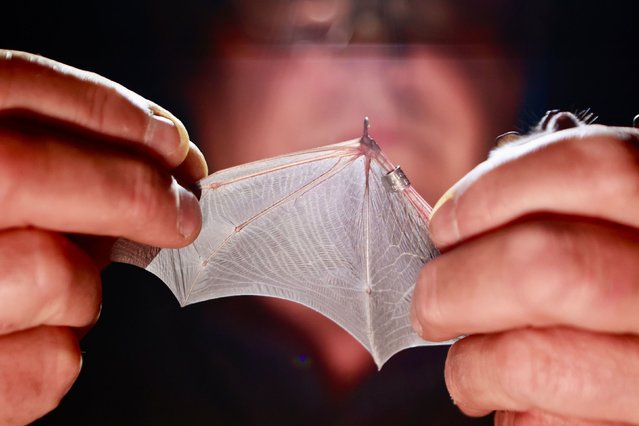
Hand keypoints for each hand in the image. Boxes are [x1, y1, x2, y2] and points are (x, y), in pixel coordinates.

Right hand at [0, 50, 207, 424]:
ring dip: (83, 288)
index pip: (13, 88)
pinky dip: (60, 352)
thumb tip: (157, 163)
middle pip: (25, 172)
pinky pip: (48, 362)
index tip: (172, 142)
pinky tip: (29, 341)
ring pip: (50, 276)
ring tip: (59, 293)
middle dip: (132, 190)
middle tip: (185, 213)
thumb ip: (44, 161)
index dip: (109, 113)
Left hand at [411, 115, 638, 424]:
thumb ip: (556, 208)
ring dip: (471, 364)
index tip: (446, 225)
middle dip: (454, 286)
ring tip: (468, 362)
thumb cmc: (620, 275)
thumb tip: (459, 221)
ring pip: (533, 361)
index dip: (493, 193)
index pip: (590, 170)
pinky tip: (514, 399)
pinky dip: (508, 412)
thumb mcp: (615, 224)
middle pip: (543, 268)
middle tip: (430, 303)